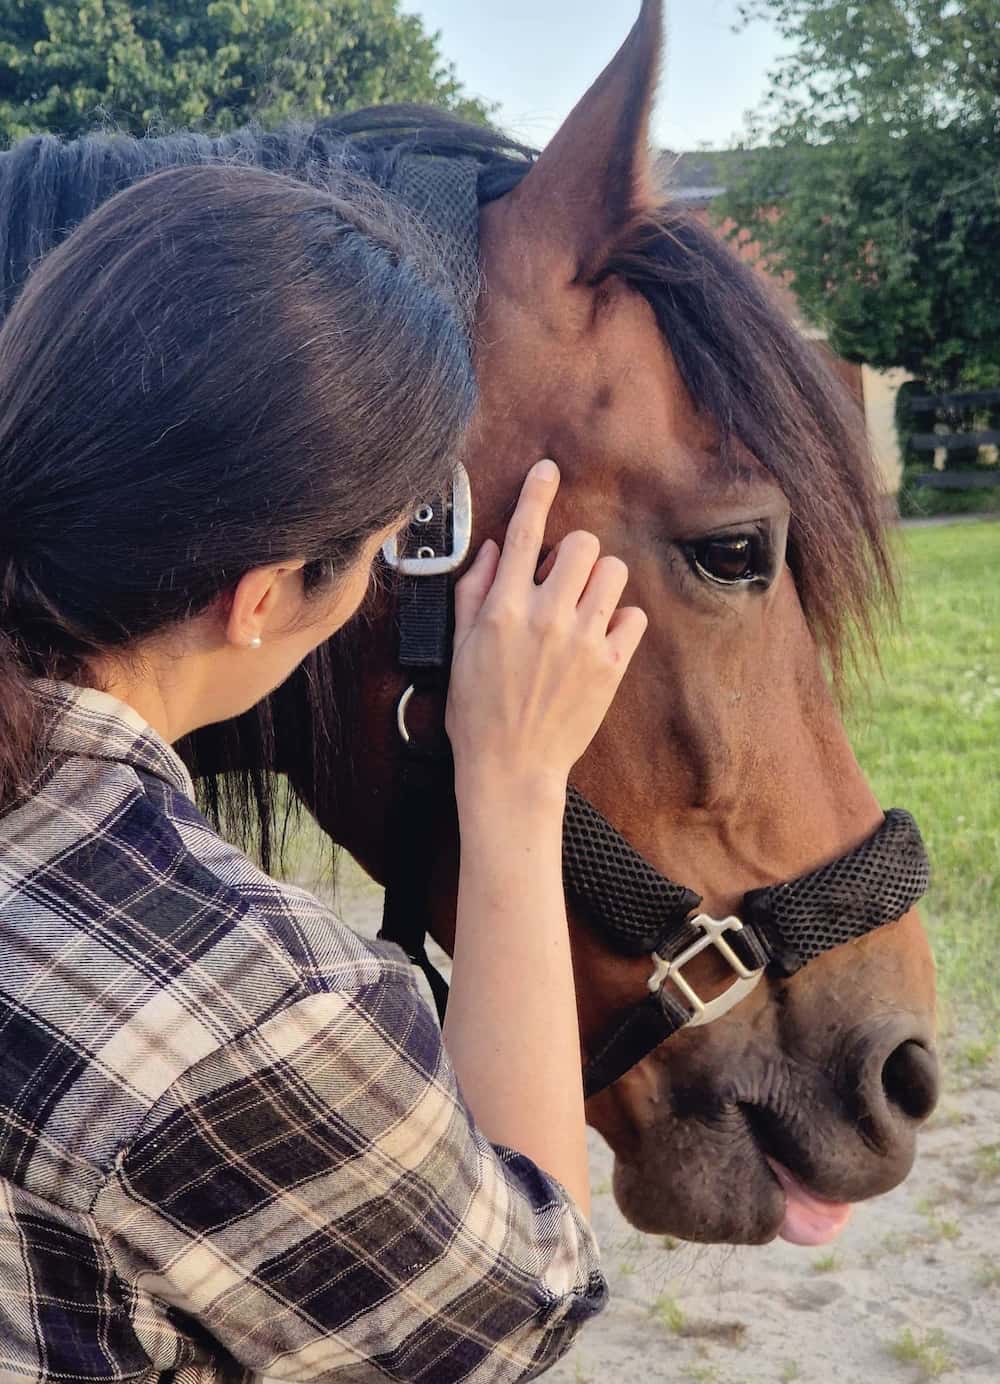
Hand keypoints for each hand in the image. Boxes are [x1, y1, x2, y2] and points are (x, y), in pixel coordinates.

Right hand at [446, 458, 646, 803]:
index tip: (547, 470)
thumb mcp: (460, 648)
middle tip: (562, 581)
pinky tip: (599, 639)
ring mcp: (582, 640)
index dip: (537, 492)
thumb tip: (493, 550)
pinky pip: (633, 616)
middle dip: (573, 555)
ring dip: (598, 582)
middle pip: (581, 544)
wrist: (511, 769)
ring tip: (583, 608)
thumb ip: (474, 592)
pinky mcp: (610, 666)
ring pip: (612, 572)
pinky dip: (619, 621)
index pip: (523, 532)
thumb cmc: (477, 712)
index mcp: (503, 608)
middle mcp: (546, 616)